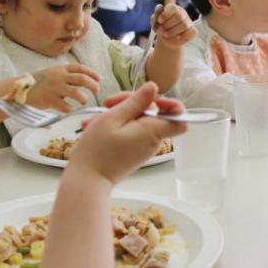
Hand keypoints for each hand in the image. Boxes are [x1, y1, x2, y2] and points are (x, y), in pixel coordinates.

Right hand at [27, 65, 101, 112]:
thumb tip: (86, 81)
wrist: (20, 89)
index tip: (99, 78)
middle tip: (97, 90)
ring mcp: (54, 88)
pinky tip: (70, 109)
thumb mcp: (53, 74)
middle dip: (92, 85)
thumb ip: (67, 76)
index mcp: (60, 69)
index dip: (92, 73)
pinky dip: (70, 108)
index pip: (80, 68)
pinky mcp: (49, 100)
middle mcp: (59, 77)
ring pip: (76, 93)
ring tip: (84, 101)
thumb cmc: (38, 82)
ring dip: (83, 98)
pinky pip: (65, 106)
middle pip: (81, 79)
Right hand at [67, 82, 186, 183]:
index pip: (180, 117)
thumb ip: (136, 102)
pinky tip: (95, 126)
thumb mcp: (114, 118)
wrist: (88, 179)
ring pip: (137, 120)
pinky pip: (130, 131)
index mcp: (152, 131)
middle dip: (131, 103)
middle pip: (152, 113)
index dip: (171, 104)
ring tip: (95, 119)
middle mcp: (152, 140)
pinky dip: (115, 126)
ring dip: (118, 114)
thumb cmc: (97, 150)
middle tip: (108, 103)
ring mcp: (143, 147)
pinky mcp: (134, 150)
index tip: (151, 98)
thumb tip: (154, 88)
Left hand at [153, 4, 196, 49]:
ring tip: (166, 35)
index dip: (166, 14)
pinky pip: (191, 32)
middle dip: (168, 25)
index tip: (160, 21)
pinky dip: (183, 37)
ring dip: (173, 32)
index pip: (173, 8)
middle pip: (179, 16)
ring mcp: (189, 22)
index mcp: (173, 8)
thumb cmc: (161, 28)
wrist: (166, 40)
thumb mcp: (155, 22)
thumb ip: (156, 15)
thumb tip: (159, 8)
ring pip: (184, 25)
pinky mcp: (193, 30)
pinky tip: (176, 38)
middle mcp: (182, 13)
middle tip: (162, 30)